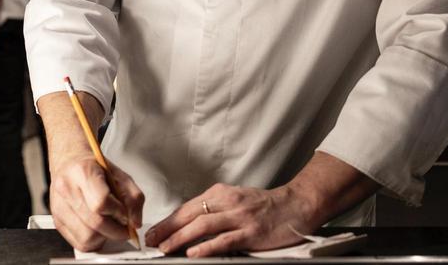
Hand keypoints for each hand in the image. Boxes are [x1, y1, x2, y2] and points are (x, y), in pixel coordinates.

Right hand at [49, 152, 144, 252]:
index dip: (118, 213)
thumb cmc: (94, 168)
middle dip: (115, 231)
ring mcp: (59, 206)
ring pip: (86, 237)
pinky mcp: (57, 220)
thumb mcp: (121, 175)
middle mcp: (66, 189)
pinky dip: (93, 241)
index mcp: (82, 172)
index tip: (125, 214)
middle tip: (123, 227)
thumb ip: (134, 198)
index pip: (101, 202)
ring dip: (103, 237)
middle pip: (94, 223)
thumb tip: (134, 223)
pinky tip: (97, 229)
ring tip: (108, 227)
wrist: (70, 163)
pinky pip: (78, 242)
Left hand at [145, 183, 315, 256]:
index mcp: (220, 193)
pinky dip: (207, 247)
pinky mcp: (251, 233)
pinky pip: (225, 240)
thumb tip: (187, 224)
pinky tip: (194, 253)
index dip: (167, 220)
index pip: (187, 207)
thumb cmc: (264, 205)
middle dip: (167, 228)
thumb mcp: (234, 200)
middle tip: (151, 241)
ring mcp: (239, 217)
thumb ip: (213, 209)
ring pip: (203, 226)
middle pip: (190, 215)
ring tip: (165, 248)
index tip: (153, 232)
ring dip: (180, 237)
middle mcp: (227, 202)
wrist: (296, 205)